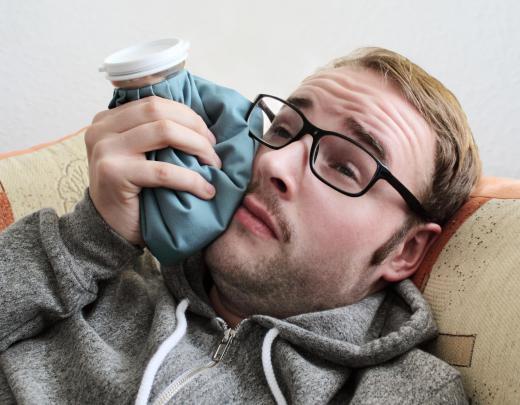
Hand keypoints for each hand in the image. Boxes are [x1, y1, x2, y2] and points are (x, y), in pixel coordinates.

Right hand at [85, 96, 221, 245]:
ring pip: (164, 132)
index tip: (208, 136)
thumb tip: (199, 123)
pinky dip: (191, 179)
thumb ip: (154, 134)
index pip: (154, 104)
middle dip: (195, 127)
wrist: (109, 229)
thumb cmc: (133, 192)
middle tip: (213, 150)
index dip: (187, 116)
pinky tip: (206, 190)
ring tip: (213, 165)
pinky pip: (163, 171)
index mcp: (108, 119)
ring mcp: (106, 150)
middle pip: (159, 111)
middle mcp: (102, 129)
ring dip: (197, 147)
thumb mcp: (138, 154)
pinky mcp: (114, 174)